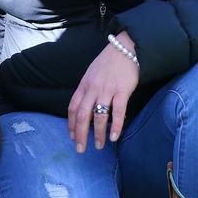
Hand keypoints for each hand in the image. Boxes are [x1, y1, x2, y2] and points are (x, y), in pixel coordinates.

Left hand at [67, 31, 138, 152]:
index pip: (73, 108)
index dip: (72, 124)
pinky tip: (114, 136)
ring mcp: (107, 89)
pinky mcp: (122, 90)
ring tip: (99, 146)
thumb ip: (87, 89)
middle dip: (80, 135)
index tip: (72, 137)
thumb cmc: (108, 62)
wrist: (125, 47)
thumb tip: (85, 107)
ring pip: (99, 116)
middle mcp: (93, 88)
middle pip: (83, 115)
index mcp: (84, 85)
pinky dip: (116, 125)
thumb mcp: (91, 73)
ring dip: (98, 134)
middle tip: (80, 149)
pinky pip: (118, 111)